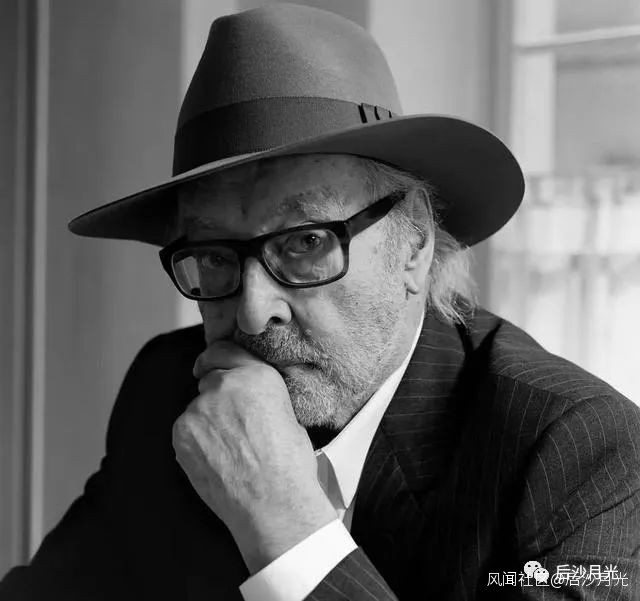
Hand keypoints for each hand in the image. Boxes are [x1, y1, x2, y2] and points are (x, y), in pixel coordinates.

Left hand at [172, 340, 336, 572]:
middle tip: (230, 425)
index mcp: (257, 375)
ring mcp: (199, 408)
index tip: (208, 365)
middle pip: (209, 381)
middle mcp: (225, 384)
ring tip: (228, 451)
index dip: (215, 358)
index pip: (224, 350)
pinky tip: (215, 460)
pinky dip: (196, 441)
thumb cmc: (289, 465)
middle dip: (216, 397)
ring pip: (197, 409)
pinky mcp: (181, 432)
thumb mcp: (287, 414)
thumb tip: (245, 398)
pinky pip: (186, 430)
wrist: (273, 503)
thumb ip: (259, 395)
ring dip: (206, 422)